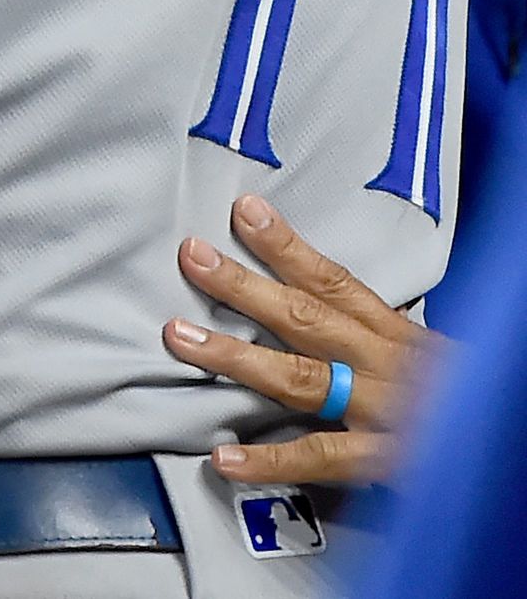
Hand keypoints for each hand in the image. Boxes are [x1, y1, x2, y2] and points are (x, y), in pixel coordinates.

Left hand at [163, 193, 433, 485]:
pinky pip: (322, 460)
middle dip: (245, 286)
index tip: (246, 212)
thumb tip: (306, 300)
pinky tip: (226, 457)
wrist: (511, 444)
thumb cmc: (461, 396)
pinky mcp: (387, 463)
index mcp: (396, 336)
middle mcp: (387, 366)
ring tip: (181, 338)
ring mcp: (384, 413)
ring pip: (303, 379)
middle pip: (307, 318)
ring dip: (237, 357)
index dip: (287, 246)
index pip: (336, 282)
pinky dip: (272, 461)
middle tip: (193, 257)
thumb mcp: (421, 355)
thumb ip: (369, 334)